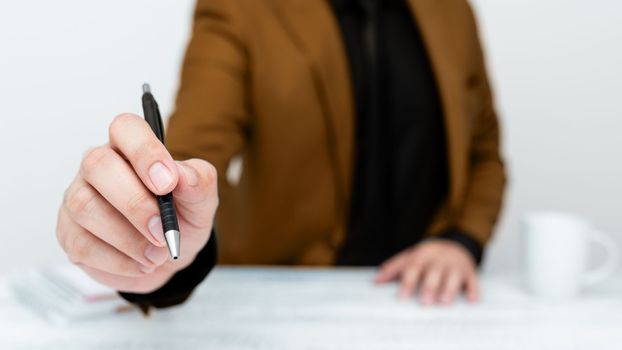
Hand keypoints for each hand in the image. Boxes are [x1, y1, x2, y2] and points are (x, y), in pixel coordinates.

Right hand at [56, 113, 218, 293]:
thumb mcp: (201, 202)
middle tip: (163, 232)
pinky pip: (82, 244)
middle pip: (98, 165)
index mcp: (131, 147)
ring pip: (85, 207)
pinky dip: (118, 260)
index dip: (145, 151)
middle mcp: (98, 165)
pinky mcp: (68, 232)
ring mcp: (77, 196)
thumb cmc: (181, 217)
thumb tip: (182, 176)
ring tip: (158, 254)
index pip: (126, 128)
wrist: (166, 257)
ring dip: (128, 238)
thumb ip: (199, 183)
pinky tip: (141, 264)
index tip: (168, 183)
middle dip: (135, 203)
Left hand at [374, 240, 478, 304]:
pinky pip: (472, 280)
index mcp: (423, 255)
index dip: (408, 282)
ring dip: (449, 289)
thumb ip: (393, 268)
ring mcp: (455, 265)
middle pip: (434, 273)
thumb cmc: (427, 256)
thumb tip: (375, 281)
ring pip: (453, 276)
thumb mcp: (410, 257)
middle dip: (429, 288)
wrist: (455, 243)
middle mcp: (439, 259)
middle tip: (424, 303)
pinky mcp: (469, 271)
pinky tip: (472, 300)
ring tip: (444, 302)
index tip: (402, 297)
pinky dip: (473, 290)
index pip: (414, 267)